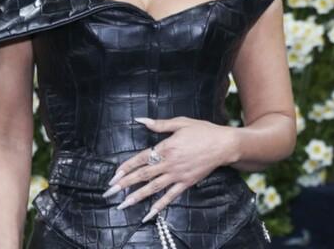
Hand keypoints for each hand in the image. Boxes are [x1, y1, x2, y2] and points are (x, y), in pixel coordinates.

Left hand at [104, 117, 238, 221]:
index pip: (141, 158)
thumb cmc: (203, 131)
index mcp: (166, 147)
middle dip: (125, 184)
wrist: (224, 145)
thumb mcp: (180, 123)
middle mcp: (170, 163)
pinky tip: (148, 214)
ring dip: (136, 197)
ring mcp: (178, 175)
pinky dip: (158, 206)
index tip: (114, 175)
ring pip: (153, 188)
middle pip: (143, 175)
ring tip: (122, 205)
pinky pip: (170, 197)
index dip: (126, 167)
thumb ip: (159, 124)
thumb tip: (141, 120)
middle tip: (109, 192)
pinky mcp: (186, 183)